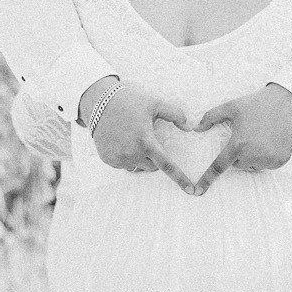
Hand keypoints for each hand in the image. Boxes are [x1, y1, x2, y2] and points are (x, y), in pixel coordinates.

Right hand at [80, 79, 200, 194]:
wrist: (100, 101)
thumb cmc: (130, 101)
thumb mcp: (155, 103)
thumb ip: (175, 114)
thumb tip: (189, 127)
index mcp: (146, 141)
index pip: (167, 165)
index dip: (180, 178)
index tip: (191, 190)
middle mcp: (132, 153)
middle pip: (152, 166)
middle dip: (153, 157)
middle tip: (146, 139)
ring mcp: (118, 157)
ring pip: (137, 167)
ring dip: (139, 158)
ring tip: (131, 138)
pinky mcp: (107, 159)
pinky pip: (123, 165)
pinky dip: (125, 157)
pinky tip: (121, 141)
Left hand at [189, 83, 291, 192]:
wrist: (289, 102)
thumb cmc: (258, 103)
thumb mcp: (232, 106)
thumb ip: (211, 117)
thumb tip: (196, 128)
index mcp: (238, 144)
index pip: (219, 166)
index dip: (207, 179)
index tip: (198, 191)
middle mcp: (253, 155)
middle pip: (238, 164)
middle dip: (238, 154)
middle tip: (247, 136)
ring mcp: (268, 160)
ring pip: (253, 166)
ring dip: (252, 157)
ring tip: (260, 137)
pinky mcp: (281, 161)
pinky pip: (267, 165)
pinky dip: (266, 157)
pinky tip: (271, 141)